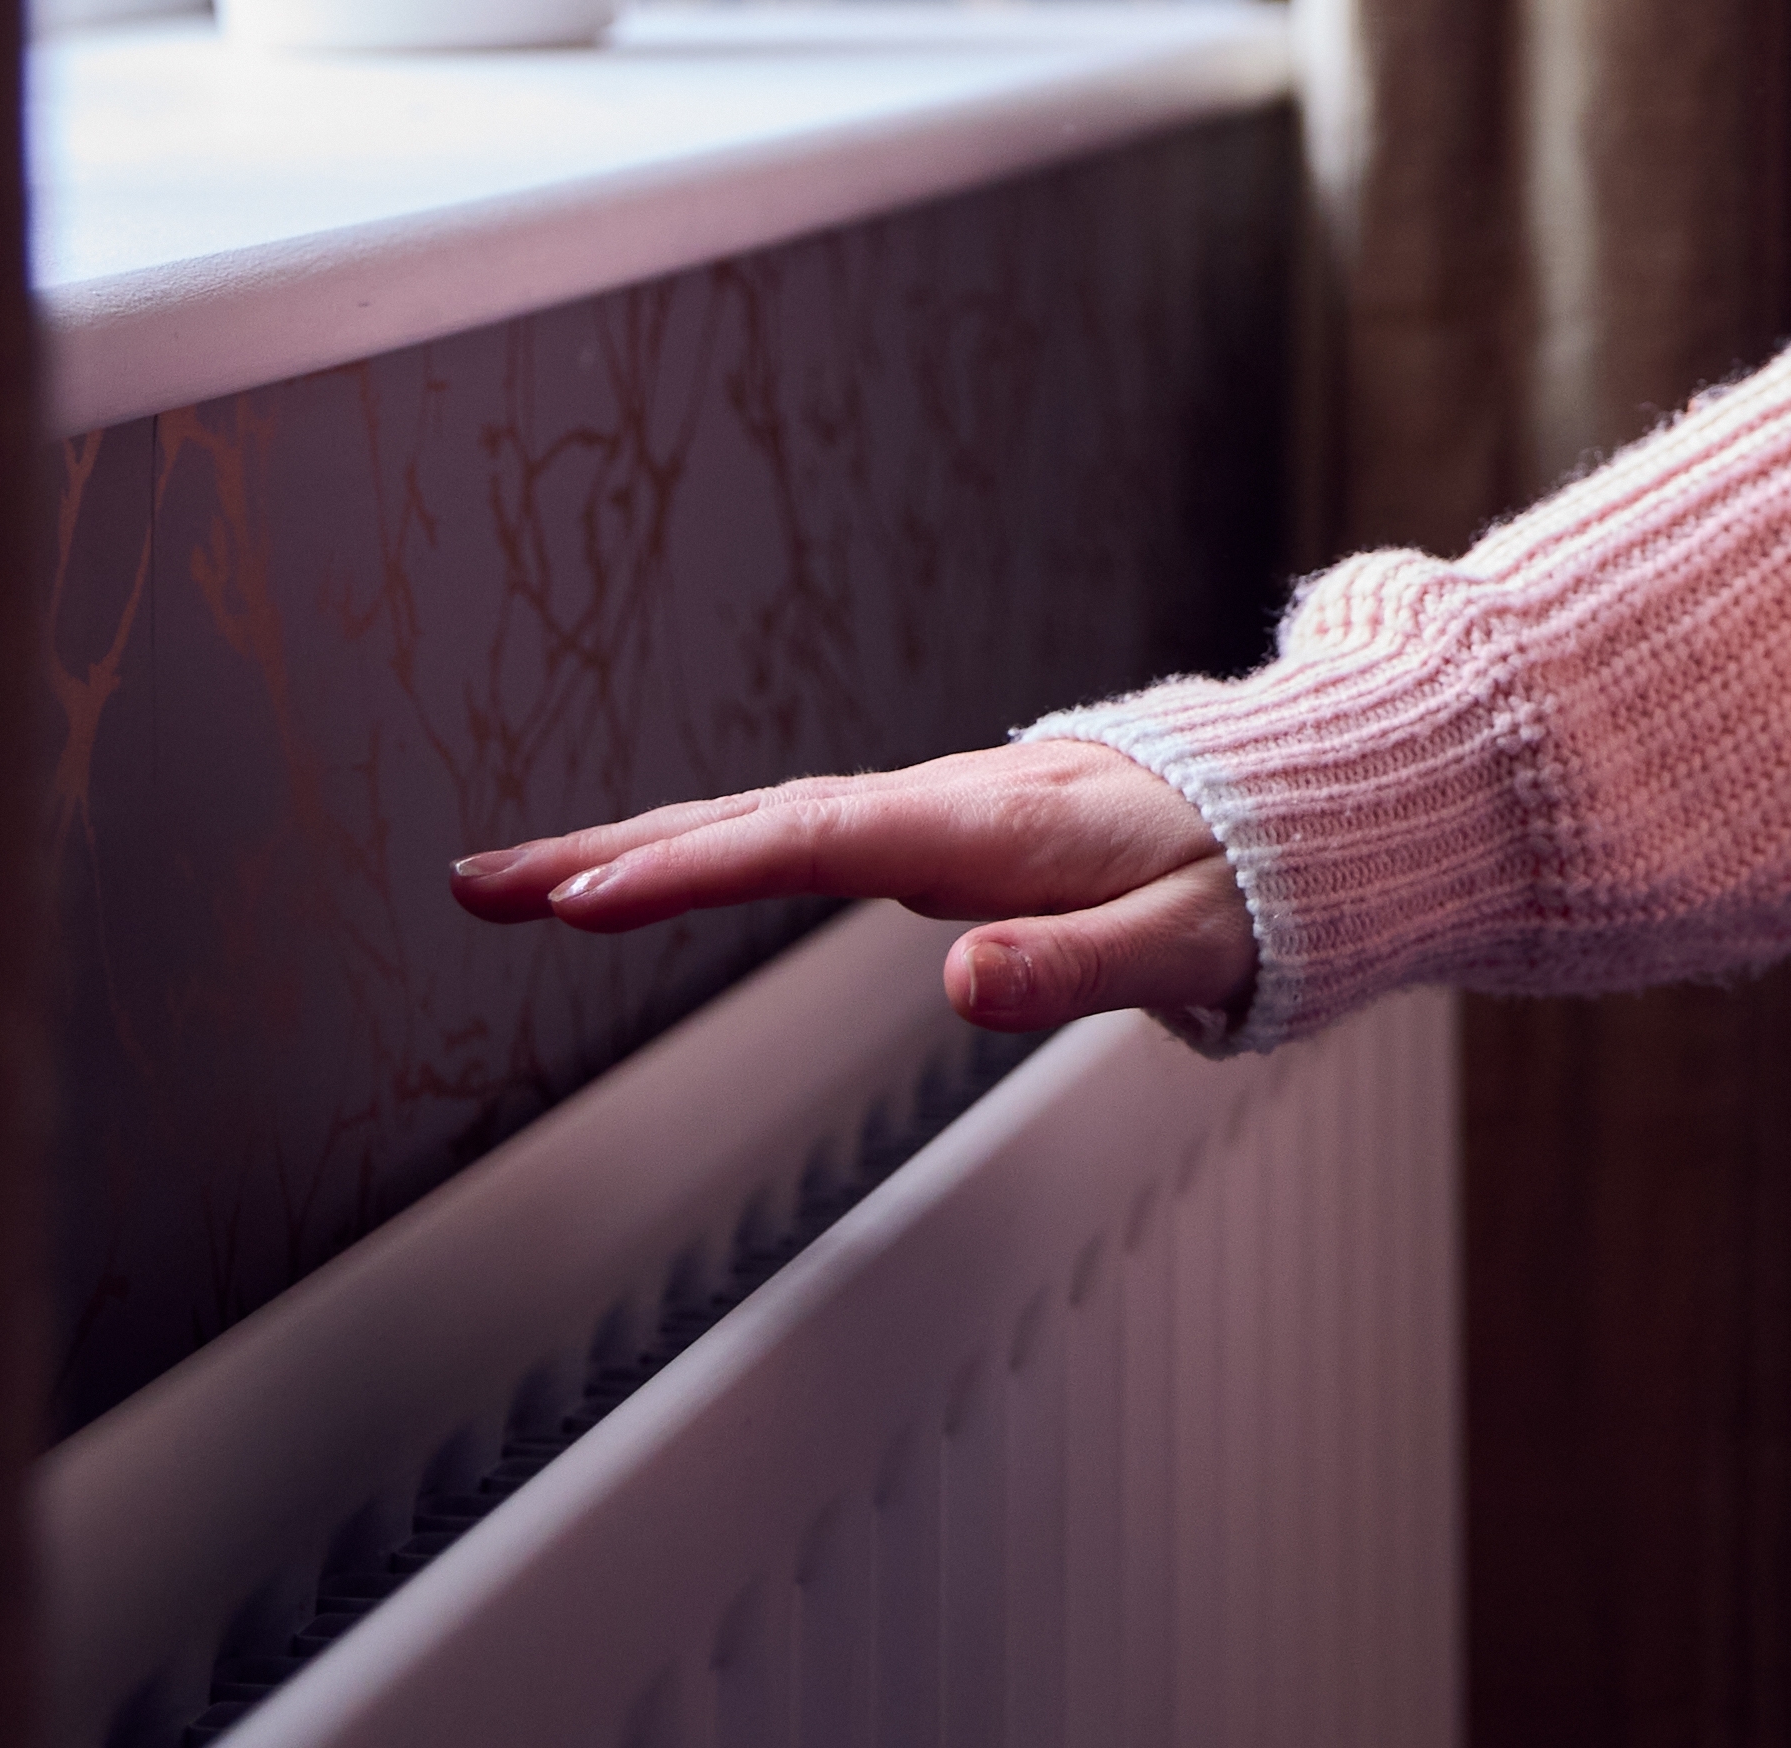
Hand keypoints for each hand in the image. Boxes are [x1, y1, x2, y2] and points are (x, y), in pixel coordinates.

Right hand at [451, 736, 1255, 1033]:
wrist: (1307, 808)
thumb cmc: (1256, 882)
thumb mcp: (1193, 943)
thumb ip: (1079, 969)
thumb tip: (956, 986)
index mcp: (994, 826)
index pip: (816, 843)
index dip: (699, 871)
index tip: (588, 899)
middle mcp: (948, 804)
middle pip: (755, 823)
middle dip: (615, 855)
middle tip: (483, 888)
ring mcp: (937, 812)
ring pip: (765, 823)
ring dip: (640, 849)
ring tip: (519, 885)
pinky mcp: (940, 830)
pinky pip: (798, 832)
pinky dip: (709, 846)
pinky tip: (649, 872)